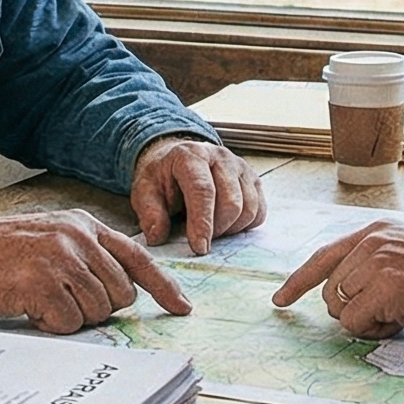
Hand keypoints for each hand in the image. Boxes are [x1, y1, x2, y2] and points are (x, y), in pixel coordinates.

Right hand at [0, 210, 191, 332]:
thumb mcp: (48, 238)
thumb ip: (85, 255)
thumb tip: (121, 291)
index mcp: (84, 225)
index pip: (139, 258)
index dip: (165, 286)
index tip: (182, 307)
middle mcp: (78, 238)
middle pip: (121, 294)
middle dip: (98, 308)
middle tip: (61, 301)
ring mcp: (61, 258)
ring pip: (97, 311)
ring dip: (70, 317)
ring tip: (38, 299)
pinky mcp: (42, 282)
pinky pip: (68, 322)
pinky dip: (50, 324)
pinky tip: (28, 308)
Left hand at [130, 136, 266, 254]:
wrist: (178, 161)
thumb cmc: (162, 178)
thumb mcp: (144, 192)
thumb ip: (149, 213)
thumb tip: (158, 237)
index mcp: (191, 155)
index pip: (203, 190)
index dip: (202, 222)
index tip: (199, 248)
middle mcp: (220, 157)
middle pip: (231, 202)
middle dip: (217, 229)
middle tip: (200, 239)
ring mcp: (241, 167)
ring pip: (249, 208)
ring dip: (231, 229)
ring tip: (211, 230)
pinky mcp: (253, 180)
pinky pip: (259, 211)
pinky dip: (245, 226)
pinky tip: (226, 226)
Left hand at [271, 220, 403, 339]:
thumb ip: (375, 265)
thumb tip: (343, 293)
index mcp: (376, 232)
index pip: (323, 256)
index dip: (298, 281)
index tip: (281, 299)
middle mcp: (371, 242)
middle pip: (328, 290)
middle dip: (351, 310)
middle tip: (388, 312)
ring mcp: (377, 262)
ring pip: (338, 308)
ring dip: (365, 321)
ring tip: (399, 313)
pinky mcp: (386, 286)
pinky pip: (355, 322)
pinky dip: (374, 331)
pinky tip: (401, 321)